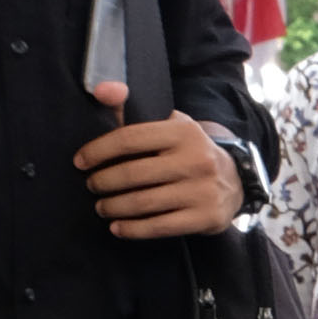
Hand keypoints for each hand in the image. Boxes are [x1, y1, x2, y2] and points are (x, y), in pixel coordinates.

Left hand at [74, 81, 244, 239]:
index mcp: (184, 132)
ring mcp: (203, 191)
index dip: (98, 151)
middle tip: (91, 186)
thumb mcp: (168, 126)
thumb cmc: (188, 152)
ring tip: (102, 207)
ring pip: (143, 203)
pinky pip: (160, 227)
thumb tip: (102, 89)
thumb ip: (130, 108)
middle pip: (133, 174)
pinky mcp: (206, 217)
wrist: (237, 181)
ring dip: (113, 207)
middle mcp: (196, 160)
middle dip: (103, 182)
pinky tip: (118, 228)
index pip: (129, 139)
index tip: (80, 162)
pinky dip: (133, 229)